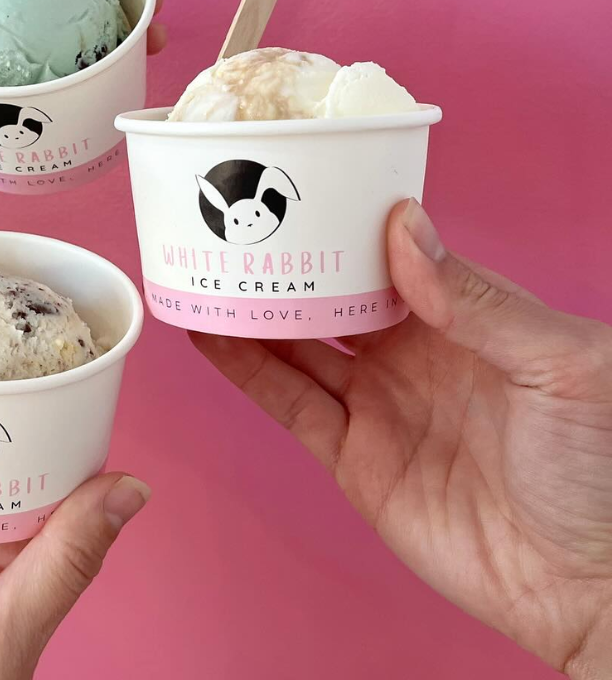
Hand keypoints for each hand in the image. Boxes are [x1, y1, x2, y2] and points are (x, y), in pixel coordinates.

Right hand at [193, 200, 611, 677]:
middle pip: (333, 296)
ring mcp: (380, 405)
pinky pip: (289, 403)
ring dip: (253, 310)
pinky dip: (246, 369)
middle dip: (288, 263)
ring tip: (204, 270)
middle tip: (232, 225)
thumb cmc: (602, 468)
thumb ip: (477, 298)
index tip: (297, 191)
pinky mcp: (354, 458)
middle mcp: (415, 354)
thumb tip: (404, 228)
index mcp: (466, 316)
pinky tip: (210, 335)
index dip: (344, 225)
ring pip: (299, 344)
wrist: (593, 585)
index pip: (390, 256)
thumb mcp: (561, 364)